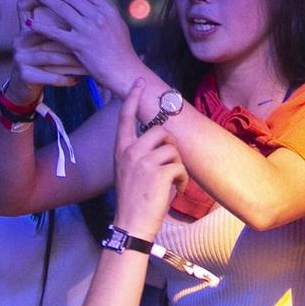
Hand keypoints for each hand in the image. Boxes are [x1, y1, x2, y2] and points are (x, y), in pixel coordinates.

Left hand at [22, 0, 146, 94]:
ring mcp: (88, 30)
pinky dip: (40, 27)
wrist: (123, 71)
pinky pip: (55, 32)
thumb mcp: (117, 22)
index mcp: (108, 9)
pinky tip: (30, 22)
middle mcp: (98, 16)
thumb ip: (105, 4)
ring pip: (61, 8)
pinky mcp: (79, 44)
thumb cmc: (121, 49)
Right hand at [110, 94, 186, 235]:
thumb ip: (140, 153)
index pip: (125, 117)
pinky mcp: (159, 172)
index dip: (133, 98)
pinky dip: (183, 179)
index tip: (139, 81)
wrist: (131, 224)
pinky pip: (180, 166)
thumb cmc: (134, 199)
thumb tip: (162, 140)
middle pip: (160, 131)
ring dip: (177, 166)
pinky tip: (174, 190)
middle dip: (170, 146)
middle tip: (169, 165)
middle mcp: (130, 151)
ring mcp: (144, 161)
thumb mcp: (130, 171)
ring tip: (171, 182)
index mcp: (121, 149)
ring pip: (173, 149)